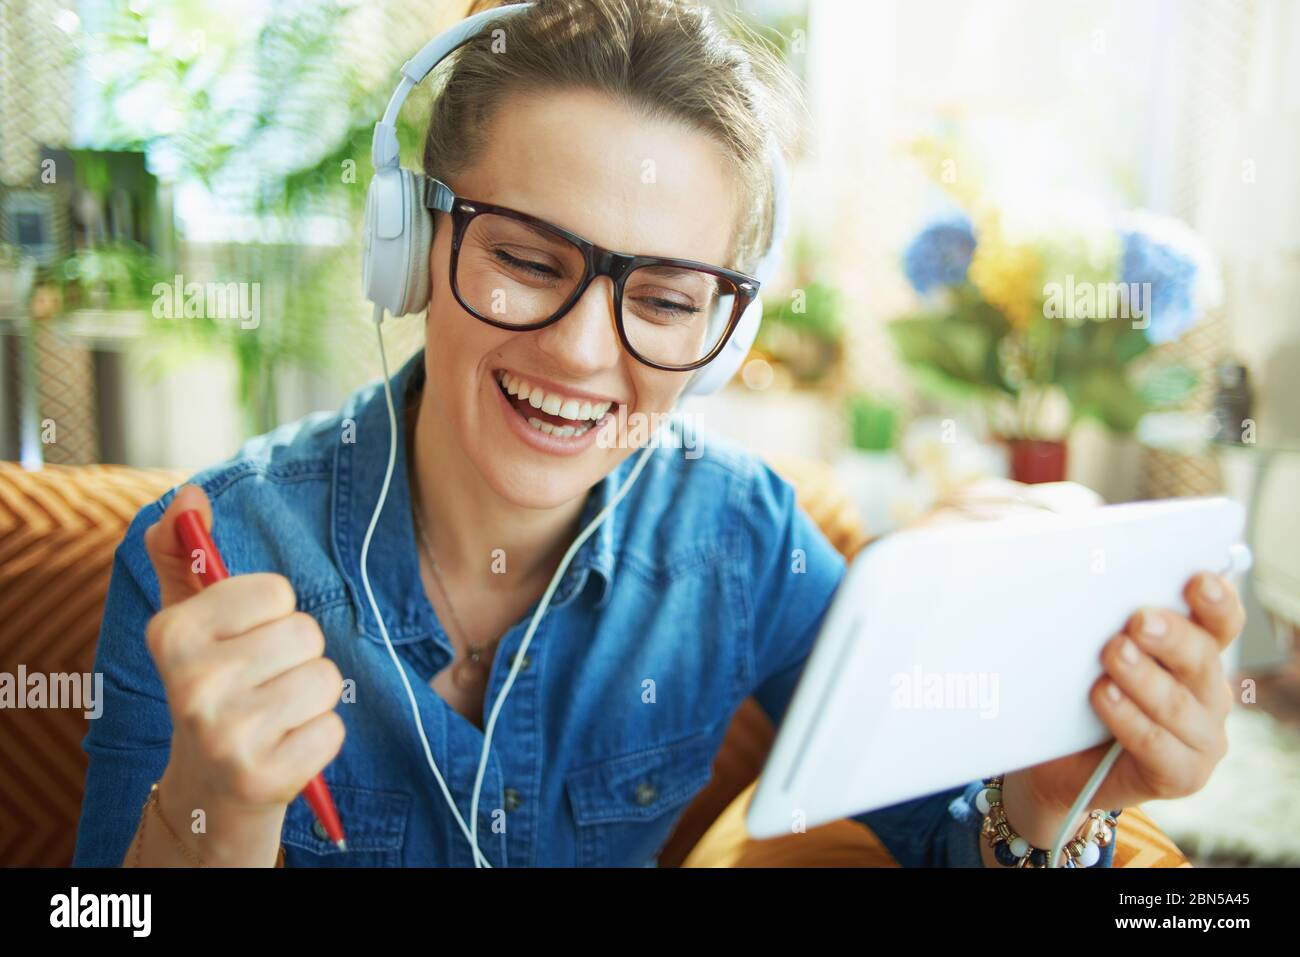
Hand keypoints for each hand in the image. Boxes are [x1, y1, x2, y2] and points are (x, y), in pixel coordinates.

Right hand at [140, 484, 345, 861]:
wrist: (207, 790)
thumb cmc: (210, 685)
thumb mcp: (187, 619)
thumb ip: (183, 553)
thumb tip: (190, 496)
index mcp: (172, 633)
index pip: (275, 591)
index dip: (273, 613)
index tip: (244, 640)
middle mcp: (190, 683)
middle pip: (305, 633)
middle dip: (297, 655)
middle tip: (263, 683)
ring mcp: (224, 735)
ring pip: (323, 678)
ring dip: (311, 696)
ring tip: (274, 714)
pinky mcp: (261, 777)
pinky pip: (333, 728)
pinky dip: (320, 736)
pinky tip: (285, 746)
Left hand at [1009, 571, 1244, 846]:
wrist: (1057, 763)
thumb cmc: (1077, 693)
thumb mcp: (1090, 650)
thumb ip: (1104, 621)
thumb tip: (1086, 580)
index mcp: (1198, 652)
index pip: (1221, 622)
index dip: (1215, 601)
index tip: (1196, 579)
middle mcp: (1209, 692)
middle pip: (1202, 658)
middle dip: (1171, 636)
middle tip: (1139, 619)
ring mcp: (1202, 737)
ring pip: (1178, 703)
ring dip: (1144, 677)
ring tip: (1114, 653)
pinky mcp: (1183, 775)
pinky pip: (1155, 744)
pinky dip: (1127, 718)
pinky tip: (1102, 695)